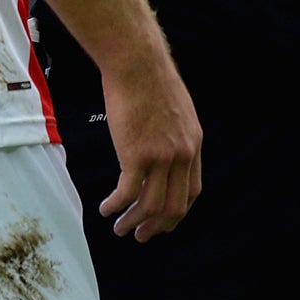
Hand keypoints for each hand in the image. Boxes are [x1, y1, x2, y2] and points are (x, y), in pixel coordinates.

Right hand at [97, 32, 202, 240]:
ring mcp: (161, 156)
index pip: (192, 191)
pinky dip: (115, 206)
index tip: (163, 221)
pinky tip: (106, 208)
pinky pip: (126, 193)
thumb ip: (175, 136)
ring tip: (119, 228)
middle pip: (175, 206)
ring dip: (133, 222)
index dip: (178, 212)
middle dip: (157, 227)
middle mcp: (182, 154)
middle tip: (141, 235)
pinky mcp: (137, 155)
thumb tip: (162, 154)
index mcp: (194, 144)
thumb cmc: (150, 81)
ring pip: (150, 206)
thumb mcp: (177, 111)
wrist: (138, 64)